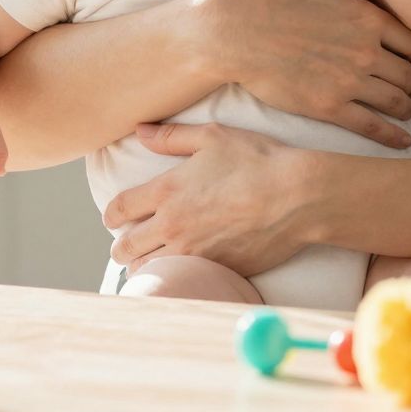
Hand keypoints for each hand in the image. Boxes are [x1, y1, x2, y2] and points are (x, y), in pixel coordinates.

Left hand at [104, 122, 316, 275]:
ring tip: (152, 259)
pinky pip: (183, 281)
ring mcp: (194, 253)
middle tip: (129, 243)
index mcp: (166, 192)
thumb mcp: (213, 136)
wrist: (299, 197)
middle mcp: (173, 226)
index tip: (115, 216)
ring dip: (145, 265)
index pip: (119, 210)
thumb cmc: (258, 160)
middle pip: (125, 248)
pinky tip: (182, 271)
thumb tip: (139, 130)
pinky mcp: (217, 271)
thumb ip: (171, 137)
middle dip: (122, 247)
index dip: (111, 215)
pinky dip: (176, 278)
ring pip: (149, 270)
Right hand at [209, 0, 410, 149]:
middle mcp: (366, 52)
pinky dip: (392, 136)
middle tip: (406, 84)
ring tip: (405, 110)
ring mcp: (349, 82)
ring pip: (396, 101)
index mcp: (368, 18)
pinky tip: (403, 141)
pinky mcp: (329, 107)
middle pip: (408, 74)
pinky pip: (372, 126)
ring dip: (406, 107)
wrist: (235, 32)